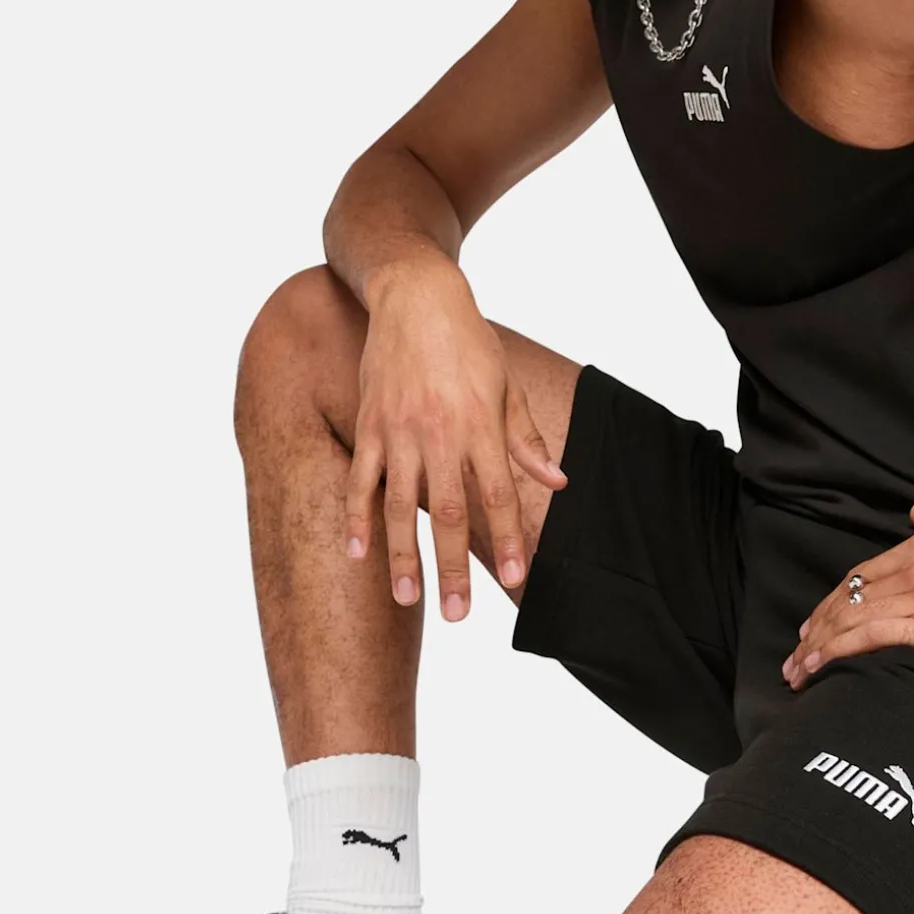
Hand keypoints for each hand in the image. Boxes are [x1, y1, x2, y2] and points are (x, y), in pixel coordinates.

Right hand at [345, 263, 566, 621]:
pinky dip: (356, 516)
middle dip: (452, 568)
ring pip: (399, 505)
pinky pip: (360, 478)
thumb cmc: (469, 343)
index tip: (513, 579)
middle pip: (447, 512)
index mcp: (480, 425)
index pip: (496, 495)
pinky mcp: (369, 423)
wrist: (416, 297)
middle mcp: (439, 433)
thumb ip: (526, 441)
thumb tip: (558, 482)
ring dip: (402, 555)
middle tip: (458, 616)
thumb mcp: (508, 386)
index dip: (505, 539)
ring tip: (407, 599)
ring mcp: (399, 430)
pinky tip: (356, 553)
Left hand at [781, 495, 913, 695]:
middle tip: (796, 653)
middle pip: (850, 597)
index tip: (815, 624)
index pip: (864, 575)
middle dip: (815, 626)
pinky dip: (836, 651)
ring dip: (817, 645)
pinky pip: (870, 637)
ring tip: (797, 670)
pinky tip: (818, 667)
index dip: (833, 601)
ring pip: (852, 618)